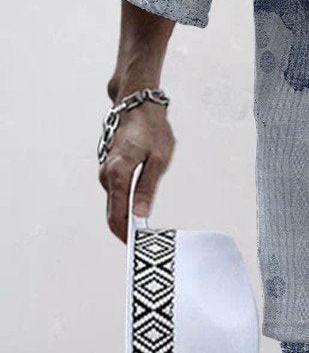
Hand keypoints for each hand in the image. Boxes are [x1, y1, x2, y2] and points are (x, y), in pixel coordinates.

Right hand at [98, 100, 174, 242]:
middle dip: (127, 229)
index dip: (125, 234)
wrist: (138, 104)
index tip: (137, 247)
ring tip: (146, 229)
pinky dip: (125, 203)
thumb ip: (147, 188)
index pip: (116, 215)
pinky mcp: (110, 168)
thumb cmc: (151, 129)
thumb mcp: (158, 159)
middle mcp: (106, 175)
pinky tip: (139, 208)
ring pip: (115, 202)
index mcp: (117, 174)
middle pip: (113, 212)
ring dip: (127, 216)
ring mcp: (106, 171)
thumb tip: (140, 214)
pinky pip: (116, 192)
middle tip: (147, 243)